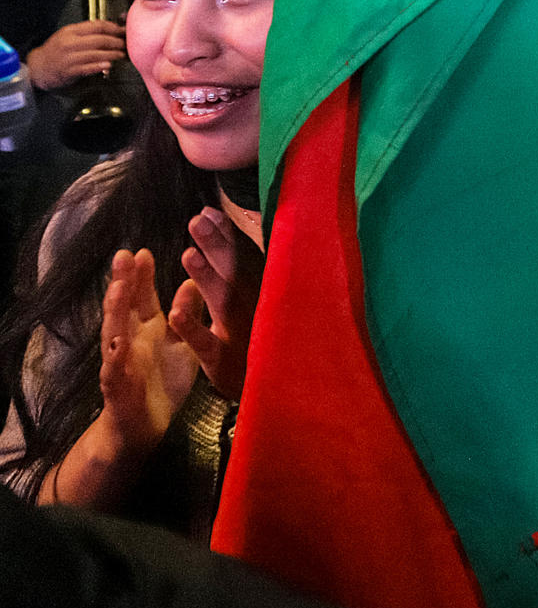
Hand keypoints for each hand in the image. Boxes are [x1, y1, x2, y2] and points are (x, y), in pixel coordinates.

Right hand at [26, 21, 125, 90]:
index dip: (113, 28)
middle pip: (99, 40)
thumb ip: (87, 31)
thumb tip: (112, 27)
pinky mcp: (69, 71)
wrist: (39, 67)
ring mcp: (69, 57)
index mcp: (71, 31)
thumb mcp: (69, 35)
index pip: (97, 26)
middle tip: (126, 44)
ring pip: (95, 54)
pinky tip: (109, 65)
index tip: (123, 31)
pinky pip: (87, 68)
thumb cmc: (58, 50)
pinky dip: (99, 66)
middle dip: (116, 42)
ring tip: (122, 55)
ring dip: (112, 54)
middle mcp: (69, 43)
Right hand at [98, 249, 198, 457]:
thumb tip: (191, 282)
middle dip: (124, 282)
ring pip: (114, 332)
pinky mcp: (118, 386)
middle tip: (124, 255)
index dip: (141, 275)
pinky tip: (118, 342)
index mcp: (147, 328)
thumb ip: (185, 314)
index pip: (142, 296)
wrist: (145, 426)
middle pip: (124, 306)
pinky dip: (116, 356)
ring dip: (115, 310)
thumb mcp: (181, 344)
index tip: (143, 251)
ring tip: (117, 288)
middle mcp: (130, 340)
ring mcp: (121, 361)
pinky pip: (115, 370)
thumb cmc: (164, 380)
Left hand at [168, 208, 263, 399]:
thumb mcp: (271, 306)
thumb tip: (251, 230)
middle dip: (217, 246)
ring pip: (223, 303)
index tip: (210, 211)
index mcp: (265, 294)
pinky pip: (207, 344)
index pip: (246, 259)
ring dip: (207, 279)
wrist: (290, 395)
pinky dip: (193, 328)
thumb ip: (257, 273)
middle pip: (235, 273)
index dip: (229, 235)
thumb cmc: (274, 344)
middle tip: (196, 220)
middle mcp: (258, 310)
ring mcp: (243, 336)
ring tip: (187, 254)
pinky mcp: (226, 363)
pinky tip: (176, 312)